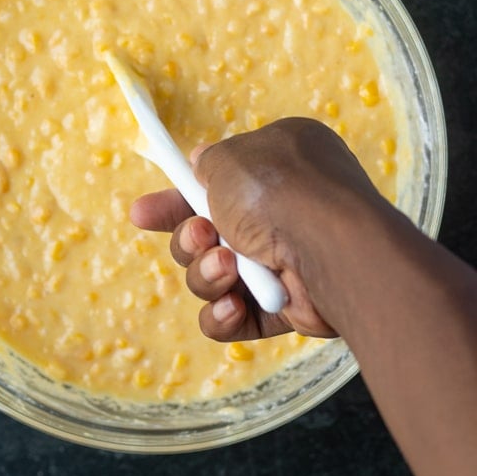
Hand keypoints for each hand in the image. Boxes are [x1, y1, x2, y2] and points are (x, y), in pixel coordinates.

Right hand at [130, 118, 383, 343]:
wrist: (334, 249)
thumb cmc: (280, 192)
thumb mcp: (230, 158)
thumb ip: (207, 164)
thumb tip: (201, 166)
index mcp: (276, 165)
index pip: (213, 185)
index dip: (175, 200)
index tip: (142, 214)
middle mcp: (281, 211)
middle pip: (206, 234)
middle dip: (191, 240)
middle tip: (204, 236)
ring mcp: (283, 260)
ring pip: (214, 276)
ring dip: (208, 274)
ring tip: (228, 268)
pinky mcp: (284, 306)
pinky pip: (234, 317)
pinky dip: (225, 314)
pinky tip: (234, 304)